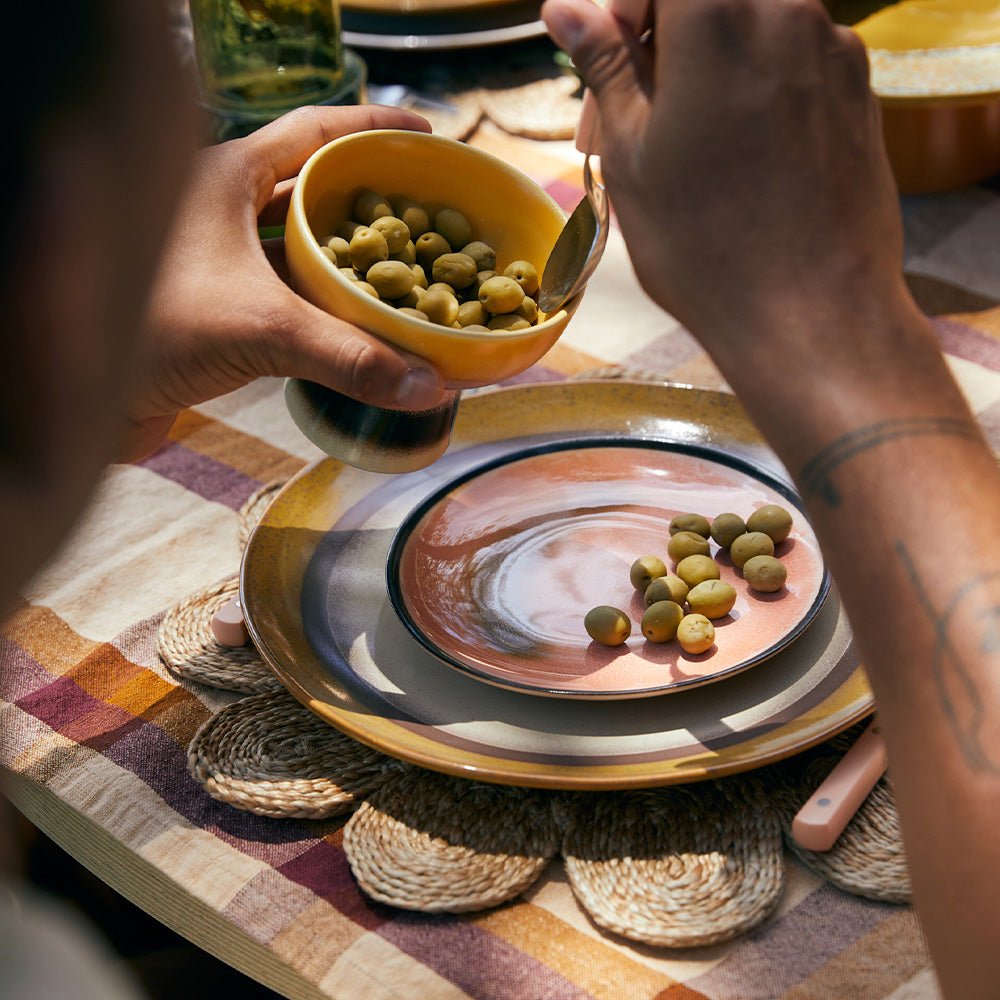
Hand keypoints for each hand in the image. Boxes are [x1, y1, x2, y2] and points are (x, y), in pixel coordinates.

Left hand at [123, 105, 443, 460]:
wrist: (74, 393)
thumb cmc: (149, 327)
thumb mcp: (260, 327)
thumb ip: (348, 355)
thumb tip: (429, 384)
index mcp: (226, 175)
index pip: (313, 131)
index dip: (372, 128)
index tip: (425, 136)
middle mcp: (221, 208)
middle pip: (313, 189)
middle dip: (372, 200)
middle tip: (430, 214)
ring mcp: (219, 258)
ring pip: (300, 246)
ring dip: (350, 260)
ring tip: (409, 270)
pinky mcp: (219, 306)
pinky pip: (287, 293)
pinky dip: (325, 305)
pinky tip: (359, 323)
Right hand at [542, 0, 914, 385]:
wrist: (811, 313)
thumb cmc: (706, 244)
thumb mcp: (631, 154)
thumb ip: (605, 65)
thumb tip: (569, 6)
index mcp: (717, 15)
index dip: (624, 10)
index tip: (607, 61)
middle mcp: (786, 11)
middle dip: (663, 40)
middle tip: (631, 113)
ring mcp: (834, 49)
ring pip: (752, 24)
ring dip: (708, 64)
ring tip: (683, 147)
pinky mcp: (860, 90)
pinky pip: (792, 60)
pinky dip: (755, 86)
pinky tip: (738, 160)